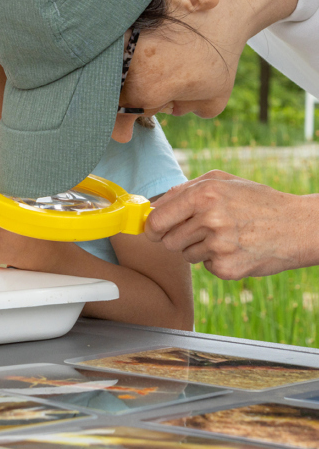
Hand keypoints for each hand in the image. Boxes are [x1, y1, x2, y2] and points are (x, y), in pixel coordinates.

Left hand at [145, 170, 316, 279]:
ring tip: (224, 236)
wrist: (296, 226)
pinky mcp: (227, 268)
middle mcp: (209, 219)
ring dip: (198, 248)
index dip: (152, 227)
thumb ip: (185, 189)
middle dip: (176, 237)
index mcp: (204, 194)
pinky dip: (215, 260)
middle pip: (168, 241)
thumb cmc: (256, 200)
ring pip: (185, 255)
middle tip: (197, 231)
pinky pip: (205, 267)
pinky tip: (235, 248)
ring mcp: (219, 246)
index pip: (158, 219)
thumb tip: (155, 205)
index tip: (153, 230)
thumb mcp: (222, 181)